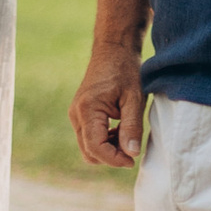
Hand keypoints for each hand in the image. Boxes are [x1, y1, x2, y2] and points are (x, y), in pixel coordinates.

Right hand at [70, 46, 146, 169]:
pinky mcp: (80, 114)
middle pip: (89, 152)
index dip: (114, 160)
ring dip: (108, 150)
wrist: (113, 49)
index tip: (132, 160)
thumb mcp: (134, 99)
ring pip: (88, 147)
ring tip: (127, 137)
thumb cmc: (125, 70)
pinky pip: (89, 137)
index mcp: (87, 109)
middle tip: (131, 149)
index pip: (95, 148)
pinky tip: (119, 131)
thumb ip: (131, 127)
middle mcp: (76, 114)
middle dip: (111, 157)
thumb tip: (131, 154)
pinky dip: (104, 142)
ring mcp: (75, 114)